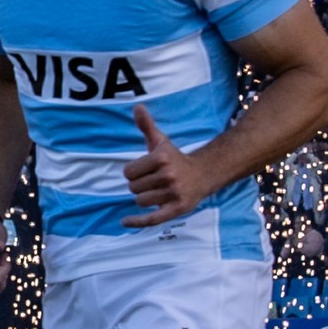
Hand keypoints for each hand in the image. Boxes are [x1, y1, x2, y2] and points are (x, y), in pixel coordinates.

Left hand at [123, 105, 210, 227]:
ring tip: (156, 191)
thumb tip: (136, 107)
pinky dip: (137, 222)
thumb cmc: (175, 158)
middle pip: (133, 188)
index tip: (145, 170)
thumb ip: (146, 125)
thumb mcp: (160, 141)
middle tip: (153, 181)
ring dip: (144, 198)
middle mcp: (168, 175)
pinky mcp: (177, 209)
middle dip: (139, 185)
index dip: (133, 172)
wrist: (202, 175)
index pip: (128, 172)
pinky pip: (152, 219)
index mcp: (162, 158)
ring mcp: (173, 194)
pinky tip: (125, 222)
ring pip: (140, 201)